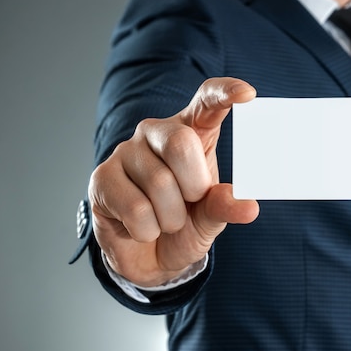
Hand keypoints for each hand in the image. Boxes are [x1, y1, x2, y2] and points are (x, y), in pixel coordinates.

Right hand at [88, 77, 259, 286]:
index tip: (247, 94)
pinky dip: (148, 230)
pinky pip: (136, 209)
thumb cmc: (184, 225)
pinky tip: (141, 229)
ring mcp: (124, 153)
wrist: (150, 258)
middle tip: (190, 203)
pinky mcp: (101, 178)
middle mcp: (154, 133)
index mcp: (190, 132)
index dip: (224, 93)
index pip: (206, 102)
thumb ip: (225, 206)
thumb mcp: (211, 216)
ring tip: (164, 221)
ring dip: (171, 218)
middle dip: (194, 186)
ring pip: (159, 184)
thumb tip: (249, 206)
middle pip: (180, 143)